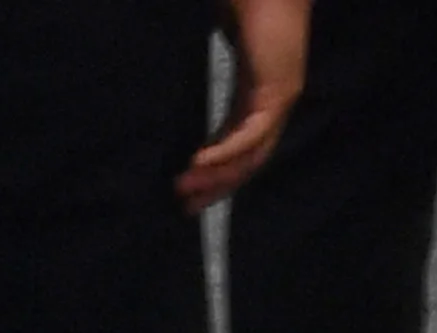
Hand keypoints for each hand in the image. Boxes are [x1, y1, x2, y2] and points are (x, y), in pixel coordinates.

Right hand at [177, 0, 310, 211]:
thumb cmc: (247, 5)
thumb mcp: (215, 35)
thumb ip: (196, 54)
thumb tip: (156, 58)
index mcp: (254, 96)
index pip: (235, 145)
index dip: (213, 170)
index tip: (185, 188)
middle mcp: (270, 106)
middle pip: (245, 161)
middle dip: (215, 186)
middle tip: (185, 208)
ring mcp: (278, 102)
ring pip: (250, 155)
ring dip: (218, 175)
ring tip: (186, 190)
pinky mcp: (280, 94)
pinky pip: (253, 134)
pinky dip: (228, 150)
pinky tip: (202, 163)